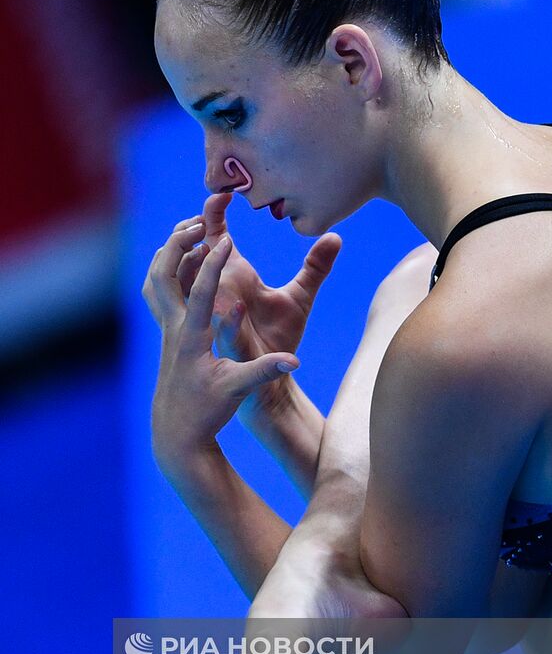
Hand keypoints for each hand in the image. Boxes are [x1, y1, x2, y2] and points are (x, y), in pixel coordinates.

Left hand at [141, 214, 302, 471]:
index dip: (213, 262)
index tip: (224, 235)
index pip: (201, 291)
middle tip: (202, 220)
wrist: (176, 433)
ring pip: (155, 278)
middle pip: (165, 274)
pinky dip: (168, 267)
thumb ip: (265, 372)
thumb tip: (294, 361)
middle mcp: (174, 328)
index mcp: (193, 337)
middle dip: (180, 243)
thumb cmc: (208, 412)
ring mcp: (165, 329)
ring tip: (192, 231)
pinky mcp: (165, 333)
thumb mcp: (239, 391)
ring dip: (170, 251)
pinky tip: (184, 261)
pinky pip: (158, 289)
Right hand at [196, 192, 342, 417]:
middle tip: (204, 206)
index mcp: (230, 278)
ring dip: (196, 262)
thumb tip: (336, 237)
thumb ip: (315, 267)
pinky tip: (235, 304)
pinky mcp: (227, 345)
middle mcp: (215, 294)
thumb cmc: (279, 339)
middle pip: (188, 255)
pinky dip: (226, 316)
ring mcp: (216, 319)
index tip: (225, 190)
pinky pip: (221, 327)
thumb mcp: (300, 297)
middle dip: (187, 231)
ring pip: (191, 286)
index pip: (212, 238)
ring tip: (205, 235)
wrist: (275, 381)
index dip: (211, 212)